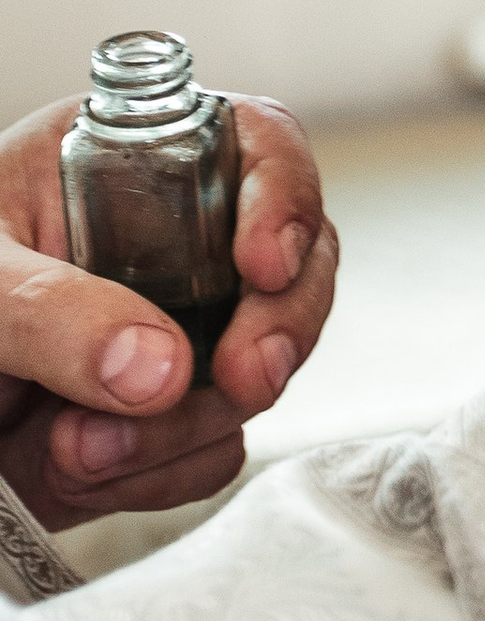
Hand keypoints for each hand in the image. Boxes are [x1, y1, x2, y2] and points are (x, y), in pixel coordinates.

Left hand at [0, 96, 339, 532]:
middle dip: (277, 333)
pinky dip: (153, 476)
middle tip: (243, 380)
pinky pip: (212, 452)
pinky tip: (76, 469)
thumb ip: (49, 312)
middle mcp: (170, 245)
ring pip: (259, 377)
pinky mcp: (165, 421)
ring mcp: (176, 335)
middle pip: (298, 268)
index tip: (263, 265)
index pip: (255, 144)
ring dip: (178, 429)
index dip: (284, 196)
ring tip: (73, 451)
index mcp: (124, 165)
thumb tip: (162, 369)